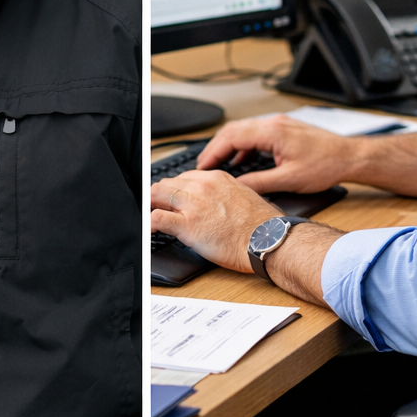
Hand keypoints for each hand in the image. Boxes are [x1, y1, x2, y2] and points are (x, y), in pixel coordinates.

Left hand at [150, 170, 286, 271]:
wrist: (267, 240)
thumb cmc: (262, 224)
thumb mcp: (245, 196)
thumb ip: (227, 193)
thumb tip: (219, 202)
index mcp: (217, 178)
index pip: (184, 177)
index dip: (175, 189)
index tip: (172, 198)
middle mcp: (202, 186)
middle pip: (167, 183)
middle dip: (159, 196)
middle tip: (156, 207)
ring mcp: (193, 204)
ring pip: (156, 195)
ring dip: (150, 206)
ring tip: (149, 216)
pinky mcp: (187, 225)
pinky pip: (156, 218)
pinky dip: (149, 224)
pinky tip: (149, 230)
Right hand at [196, 115, 356, 193]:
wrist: (349, 156)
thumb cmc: (326, 165)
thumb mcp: (289, 180)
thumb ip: (259, 183)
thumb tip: (236, 187)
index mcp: (273, 132)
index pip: (232, 137)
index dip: (213, 152)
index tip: (202, 166)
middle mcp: (274, 123)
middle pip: (234, 130)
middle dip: (216, 148)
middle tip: (204, 166)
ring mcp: (279, 124)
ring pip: (244, 130)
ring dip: (229, 145)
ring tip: (218, 164)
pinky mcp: (284, 129)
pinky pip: (256, 133)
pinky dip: (244, 145)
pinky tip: (242, 159)